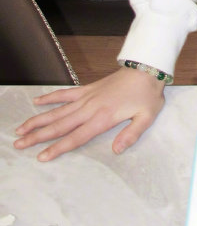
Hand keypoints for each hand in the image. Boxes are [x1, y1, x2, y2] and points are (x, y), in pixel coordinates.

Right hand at [13, 67, 165, 160]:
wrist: (147, 68)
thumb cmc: (148, 94)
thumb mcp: (147, 116)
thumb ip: (132, 134)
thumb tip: (117, 151)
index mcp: (103, 118)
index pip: (76, 137)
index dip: (58, 148)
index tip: (41, 157)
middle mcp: (91, 108)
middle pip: (60, 124)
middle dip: (38, 135)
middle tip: (19, 144)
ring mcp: (87, 97)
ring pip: (58, 110)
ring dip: (38, 119)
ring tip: (20, 128)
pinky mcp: (88, 88)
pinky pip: (66, 94)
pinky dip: (51, 97)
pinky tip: (37, 101)